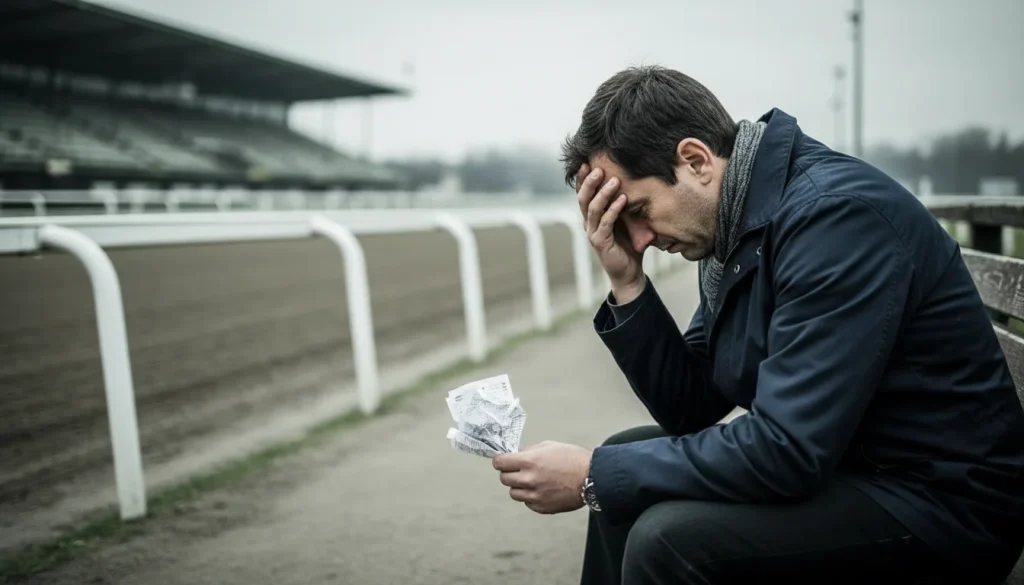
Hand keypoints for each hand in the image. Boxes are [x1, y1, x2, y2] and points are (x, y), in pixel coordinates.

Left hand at [493, 441, 592, 514]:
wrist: (592, 477)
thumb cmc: (573, 458)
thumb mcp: (549, 446)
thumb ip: (529, 451)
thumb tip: (516, 455)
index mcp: (529, 461)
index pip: (499, 463)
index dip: (500, 461)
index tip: (503, 461)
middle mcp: (529, 479)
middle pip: (504, 479)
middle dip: (509, 473)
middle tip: (518, 470)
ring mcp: (535, 496)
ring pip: (513, 493)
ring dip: (519, 487)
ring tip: (532, 481)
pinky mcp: (542, 507)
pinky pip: (527, 503)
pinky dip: (531, 497)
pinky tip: (542, 490)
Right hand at [576, 163, 643, 297]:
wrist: (629, 272)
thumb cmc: (629, 244)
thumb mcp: (627, 220)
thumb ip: (625, 204)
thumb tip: (636, 181)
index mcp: (593, 217)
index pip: (584, 194)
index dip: (583, 179)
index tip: (587, 162)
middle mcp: (589, 223)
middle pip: (583, 199)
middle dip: (589, 182)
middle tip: (598, 167)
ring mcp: (593, 233)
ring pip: (593, 209)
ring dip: (603, 193)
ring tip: (614, 180)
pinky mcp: (601, 243)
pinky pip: (606, 223)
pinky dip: (614, 210)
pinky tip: (623, 199)